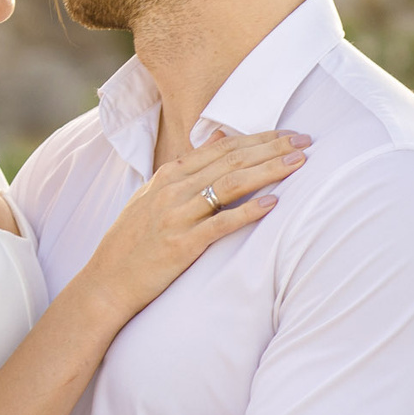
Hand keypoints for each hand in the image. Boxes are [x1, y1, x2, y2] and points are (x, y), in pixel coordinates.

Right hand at [80, 129, 306, 313]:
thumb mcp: (154, 195)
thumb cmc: (134, 240)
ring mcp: (177, 215)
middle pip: (231, 160)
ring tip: (298, 164)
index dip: (258, 138)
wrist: (107, 280)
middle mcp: (173, 189)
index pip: (222, 148)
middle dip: (272, 148)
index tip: (288, 134)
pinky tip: (274, 204)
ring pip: (230, 185)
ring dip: (267, 171)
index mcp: (169, 175)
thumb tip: (218, 138)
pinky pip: (221, 224)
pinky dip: (249, 212)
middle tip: (305, 141)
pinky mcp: (183, 244)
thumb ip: (187, 167)